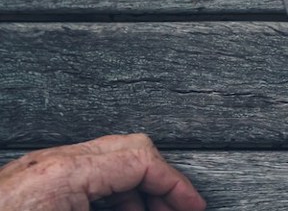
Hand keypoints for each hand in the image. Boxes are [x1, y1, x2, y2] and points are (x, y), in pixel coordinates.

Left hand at [0, 134, 205, 210]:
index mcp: (66, 174)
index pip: (142, 160)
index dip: (177, 186)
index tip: (193, 209)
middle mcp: (50, 164)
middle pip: (127, 149)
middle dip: (158, 181)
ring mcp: (36, 172)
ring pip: (105, 160)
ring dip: (132, 188)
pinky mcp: (26, 184)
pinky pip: (81, 175)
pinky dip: (105, 194)